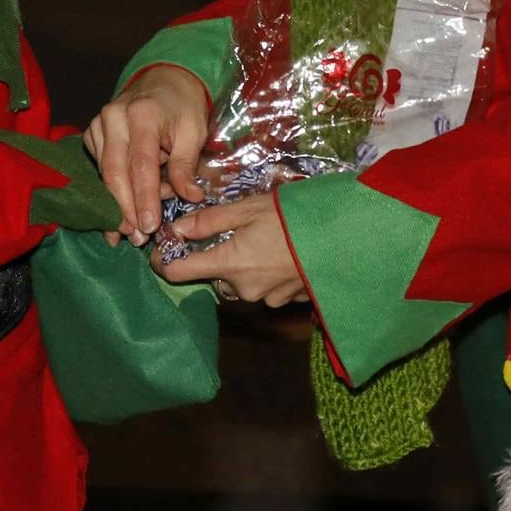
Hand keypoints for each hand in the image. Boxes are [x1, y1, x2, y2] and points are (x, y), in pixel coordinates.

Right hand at [82, 65, 211, 242]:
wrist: (164, 79)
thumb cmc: (183, 107)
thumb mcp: (194, 132)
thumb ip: (186, 166)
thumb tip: (190, 198)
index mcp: (143, 115)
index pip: (141, 165)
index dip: (143, 198)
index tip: (148, 227)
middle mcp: (114, 117)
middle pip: (115, 172)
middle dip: (124, 209)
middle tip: (135, 238)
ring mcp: (99, 123)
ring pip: (103, 172)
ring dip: (115, 204)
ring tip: (127, 232)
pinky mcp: (92, 131)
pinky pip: (98, 166)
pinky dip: (108, 190)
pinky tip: (118, 210)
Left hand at [159, 192, 307, 307]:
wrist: (346, 238)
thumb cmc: (295, 217)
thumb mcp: (248, 208)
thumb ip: (208, 220)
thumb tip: (175, 228)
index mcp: (229, 264)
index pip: (178, 273)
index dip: (164, 261)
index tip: (164, 248)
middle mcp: (244, 289)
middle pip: (214, 276)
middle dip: (217, 257)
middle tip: (235, 231)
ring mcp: (268, 298)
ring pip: (239, 283)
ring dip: (243, 266)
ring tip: (264, 241)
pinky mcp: (288, 301)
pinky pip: (265, 289)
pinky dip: (266, 274)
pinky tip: (282, 255)